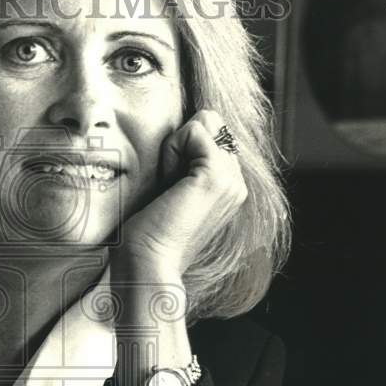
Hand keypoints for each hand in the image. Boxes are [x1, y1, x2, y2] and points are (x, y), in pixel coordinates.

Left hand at [118, 109, 247, 277]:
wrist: (147, 263)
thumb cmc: (148, 231)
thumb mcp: (174, 188)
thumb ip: (188, 162)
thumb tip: (189, 125)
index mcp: (230, 187)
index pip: (212, 132)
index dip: (182, 148)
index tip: (169, 186)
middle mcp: (237, 183)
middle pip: (211, 122)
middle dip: (180, 142)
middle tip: (167, 183)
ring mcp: (232, 180)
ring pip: (203, 123)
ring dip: (174, 147)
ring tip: (168, 186)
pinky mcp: (217, 175)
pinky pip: (193, 131)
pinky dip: (171, 150)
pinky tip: (167, 183)